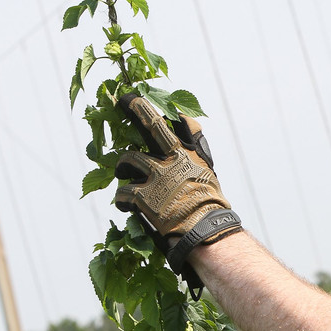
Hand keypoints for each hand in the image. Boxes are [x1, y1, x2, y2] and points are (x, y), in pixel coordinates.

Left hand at [114, 93, 241, 293]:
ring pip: (127, 159)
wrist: (205, 230)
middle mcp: (173, 159)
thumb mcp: (206, 177)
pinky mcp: (142, 196)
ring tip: (122, 174)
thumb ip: (193, 162)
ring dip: (122, 167)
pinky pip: (122, 192)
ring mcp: (157, 175)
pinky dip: (122, 199)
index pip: (179, 123)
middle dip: (134, 108)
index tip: (153, 101)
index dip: (166, 111)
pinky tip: (126, 205)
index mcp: (189, 155)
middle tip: (121, 100)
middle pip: (150, 125)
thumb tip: (188, 159)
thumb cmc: (209, 208)